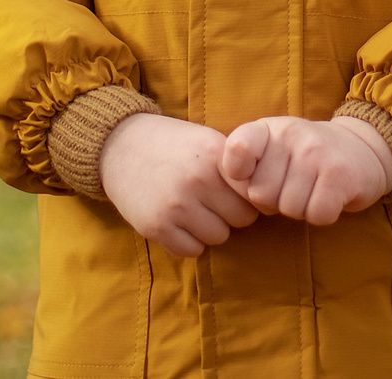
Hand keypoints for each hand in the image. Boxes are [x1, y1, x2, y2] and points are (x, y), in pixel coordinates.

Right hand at [98, 113, 261, 256]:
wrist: (120, 145)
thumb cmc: (173, 145)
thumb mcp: (207, 141)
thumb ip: (236, 166)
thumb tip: (271, 197)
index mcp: (215, 156)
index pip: (255, 193)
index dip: (250, 196)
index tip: (239, 194)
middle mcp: (197, 180)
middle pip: (242, 220)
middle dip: (231, 213)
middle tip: (213, 201)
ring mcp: (175, 205)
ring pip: (218, 237)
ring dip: (210, 227)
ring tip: (193, 207)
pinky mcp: (156, 226)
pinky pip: (191, 251)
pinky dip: (188, 241)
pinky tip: (177, 220)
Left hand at [219, 115, 391, 226]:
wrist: (363, 149)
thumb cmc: (307, 156)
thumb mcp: (274, 147)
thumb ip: (247, 162)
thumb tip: (228, 194)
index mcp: (268, 129)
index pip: (235, 151)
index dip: (238, 175)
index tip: (250, 176)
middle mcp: (291, 135)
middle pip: (261, 195)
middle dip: (276, 201)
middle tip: (294, 187)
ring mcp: (316, 153)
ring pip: (289, 209)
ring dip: (301, 209)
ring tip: (313, 189)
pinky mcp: (339, 175)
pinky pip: (317, 215)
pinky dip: (323, 214)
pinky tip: (329, 197)